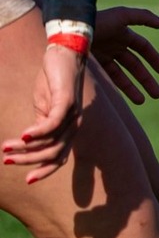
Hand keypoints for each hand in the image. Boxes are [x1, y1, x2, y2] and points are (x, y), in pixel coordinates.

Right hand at [3, 43, 86, 182]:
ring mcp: (73, 115)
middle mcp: (74, 126)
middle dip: (29, 161)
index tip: (27, 181)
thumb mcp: (44, 109)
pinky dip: (36, 133)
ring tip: (6, 148)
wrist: (63, 56)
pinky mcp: (67, 102)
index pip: (59, 158)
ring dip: (26, 148)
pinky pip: (53, 123)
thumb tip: (26, 144)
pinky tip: (22, 136)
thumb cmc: (52, 84)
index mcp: (68, 130)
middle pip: (53, 154)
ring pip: (51, 141)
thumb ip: (39, 127)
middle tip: (7, 161)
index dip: (44, 171)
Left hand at [93, 7, 158, 106]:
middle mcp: (113, 46)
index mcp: (122, 34)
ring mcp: (101, 57)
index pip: (143, 48)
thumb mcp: (123, 16)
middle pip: (135, 65)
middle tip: (157, 94)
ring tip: (142, 101)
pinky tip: (123, 99)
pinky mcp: (90, 66)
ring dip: (132, 88)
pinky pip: (107, 80)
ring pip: (121, 76)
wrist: (69, 31)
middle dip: (147, 79)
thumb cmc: (97, 21)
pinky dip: (116, 89)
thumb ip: (145, 17)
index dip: (155, 59)